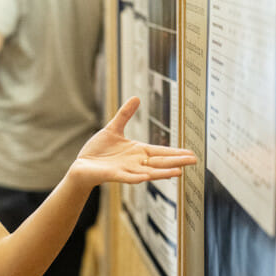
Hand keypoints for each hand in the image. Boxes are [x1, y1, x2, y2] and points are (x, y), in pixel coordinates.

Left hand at [69, 97, 196, 188]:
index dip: (176, 152)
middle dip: (176, 161)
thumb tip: (136, 97)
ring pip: (148, 172)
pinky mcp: (113, 175)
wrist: (82, 165)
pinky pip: (128, 177)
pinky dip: (137, 177)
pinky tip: (147, 176)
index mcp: (137, 151)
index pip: (161, 152)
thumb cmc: (98, 150)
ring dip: (162, 172)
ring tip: (179, 171)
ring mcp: (126, 170)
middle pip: (160, 162)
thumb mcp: (113, 128)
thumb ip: (125, 114)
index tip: (192, 154)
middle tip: (194, 161)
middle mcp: (135, 162)